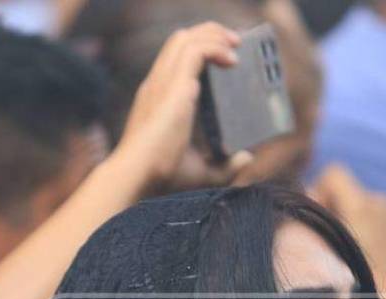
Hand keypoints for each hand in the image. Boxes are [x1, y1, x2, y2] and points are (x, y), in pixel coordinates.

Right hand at [111, 22, 254, 193]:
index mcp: (157, 99)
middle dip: (208, 34)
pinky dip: (216, 47)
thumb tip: (247, 158)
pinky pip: (196, 51)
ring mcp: (163, 81)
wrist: (138, 175)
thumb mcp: (200, 172)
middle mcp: (158, 84)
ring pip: (187, 38)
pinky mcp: (174, 85)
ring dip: (214, 34)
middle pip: (180, 41)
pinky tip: (233, 59)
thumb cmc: (160, 177)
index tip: (222, 59)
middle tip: (234, 43)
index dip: (198, 52)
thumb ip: (223, 166)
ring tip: (236, 43)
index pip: (174, 61)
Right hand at [309, 163, 385, 295]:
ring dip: (356, 218)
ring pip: (367, 205)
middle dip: (339, 206)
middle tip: (333, 238)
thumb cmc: (354, 285)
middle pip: (351, 190)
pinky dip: (373, 228)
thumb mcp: (327, 248)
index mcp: (362, 205)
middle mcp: (383, 203)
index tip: (320, 215)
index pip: (334, 174)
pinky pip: (383, 218)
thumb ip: (317, 214)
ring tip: (352, 250)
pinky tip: (370, 255)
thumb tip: (310, 192)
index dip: (321, 190)